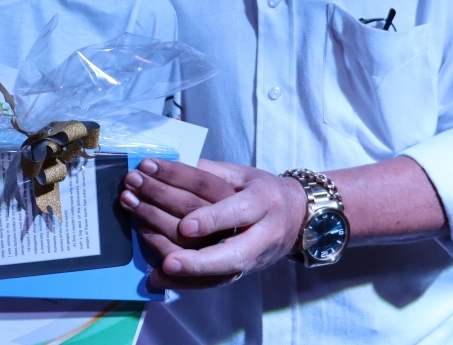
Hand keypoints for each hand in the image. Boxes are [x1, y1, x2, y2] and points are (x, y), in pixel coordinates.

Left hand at [127, 160, 305, 288]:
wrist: (295, 217)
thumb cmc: (261, 190)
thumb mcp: (241, 173)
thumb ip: (209, 172)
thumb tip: (169, 169)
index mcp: (264, 201)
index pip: (238, 211)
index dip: (212, 220)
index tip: (184, 225)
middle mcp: (263, 234)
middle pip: (234, 253)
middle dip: (199, 260)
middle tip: (167, 259)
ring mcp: (255, 258)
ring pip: (224, 273)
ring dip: (188, 271)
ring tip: (158, 266)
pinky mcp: (243, 273)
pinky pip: (214, 283)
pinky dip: (186, 283)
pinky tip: (158, 278)